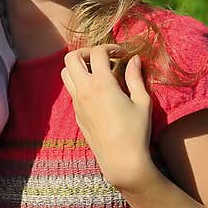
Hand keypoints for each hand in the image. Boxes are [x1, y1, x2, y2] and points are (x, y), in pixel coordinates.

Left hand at [61, 45, 154, 191]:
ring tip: (97, 72)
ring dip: (78, 66)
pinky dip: (79, 82)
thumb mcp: (142, 101)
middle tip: (103, 58)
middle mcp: (84, 90)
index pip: (97, 52)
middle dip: (86, 52)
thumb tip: (135, 59)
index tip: (122, 54)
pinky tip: (97, 90)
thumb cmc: (136, 131)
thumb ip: (135, 77)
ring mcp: (77, 102)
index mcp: (101, 83)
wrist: (121, 160)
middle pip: (71, 57)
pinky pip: (71, 89)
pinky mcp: (76, 113)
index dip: (110, 47)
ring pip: (65, 73)